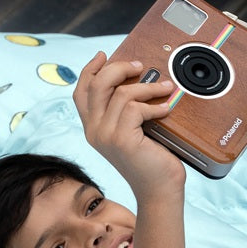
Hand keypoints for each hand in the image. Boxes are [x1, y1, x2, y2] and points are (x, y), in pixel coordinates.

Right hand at [72, 52, 185, 197]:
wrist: (159, 191)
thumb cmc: (151, 162)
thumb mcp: (132, 131)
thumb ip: (124, 111)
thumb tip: (134, 78)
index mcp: (93, 128)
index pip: (81, 92)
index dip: (90, 70)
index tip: (104, 55)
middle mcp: (94, 132)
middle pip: (96, 84)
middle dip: (119, 68)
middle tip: (140, 67)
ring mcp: (105, 135)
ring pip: (121, 93)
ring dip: (147, 87)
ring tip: (164, 88)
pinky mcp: (121, 139)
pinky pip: (135, 107)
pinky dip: (154, 105)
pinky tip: (165, 110)